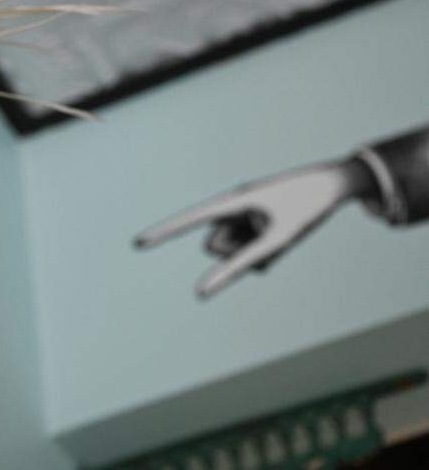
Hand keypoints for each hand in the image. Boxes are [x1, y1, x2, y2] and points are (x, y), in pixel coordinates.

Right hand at [134, 160, 365, 297]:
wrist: (334, 187)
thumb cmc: (305, 210)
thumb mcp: (277, 239)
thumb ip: (242, 261)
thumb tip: (210, 283)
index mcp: (231, 202)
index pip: (189, 220)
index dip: (162, 232)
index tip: (136, 244)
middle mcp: (231, 209)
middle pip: (214, 247)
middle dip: (236, 253)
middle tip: (269, 235)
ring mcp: (242, 218)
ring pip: (233, 254)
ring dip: (256, 254)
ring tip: (283, 232)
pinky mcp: (254, 226)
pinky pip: (250, 255)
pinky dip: (268, 253)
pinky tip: (286, 233)